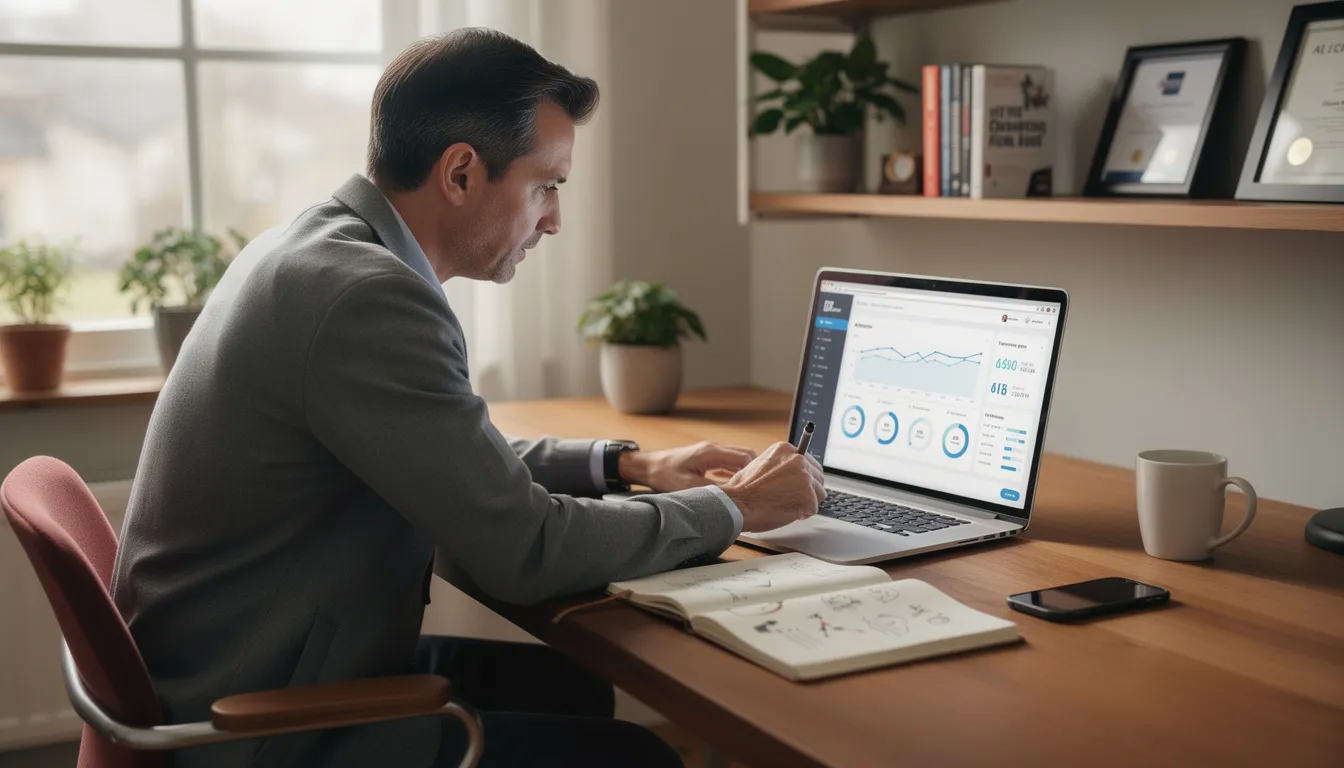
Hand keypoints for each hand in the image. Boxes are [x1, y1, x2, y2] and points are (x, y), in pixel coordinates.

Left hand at [618, 441, 757, 492]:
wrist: (647, 466)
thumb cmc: (663, 473)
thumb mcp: (688, 486)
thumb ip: (712, 491)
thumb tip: (731, 500)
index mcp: (711, 452)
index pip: (745, 457)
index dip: (755, 472)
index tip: (759, 487)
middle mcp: (713, 449)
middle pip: (745, 455)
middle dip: (753, 472)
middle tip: (757, 490)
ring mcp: (710, 452)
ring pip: (737, 459)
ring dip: (743, 473)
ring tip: (749, 490)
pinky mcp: (706, 458)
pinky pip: (727, 463)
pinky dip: (734, 473)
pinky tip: (735, 486)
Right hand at [720, 442, 824, 532]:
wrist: (736, 503)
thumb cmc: (744, 491)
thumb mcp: (763, 465)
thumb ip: (782, 466)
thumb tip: (796, 474)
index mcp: (786, 449)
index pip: (810, 463)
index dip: (805, 479)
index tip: (799, 487)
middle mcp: (798, 458)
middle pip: (818, 477)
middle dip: (809, 491)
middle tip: (792, 499)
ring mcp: (804, 476)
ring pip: (820, 493)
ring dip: (807, 503)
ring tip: (787, 505)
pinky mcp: (807, 494)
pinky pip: (814, 508)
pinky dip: (803, 514)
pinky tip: (787, 512)